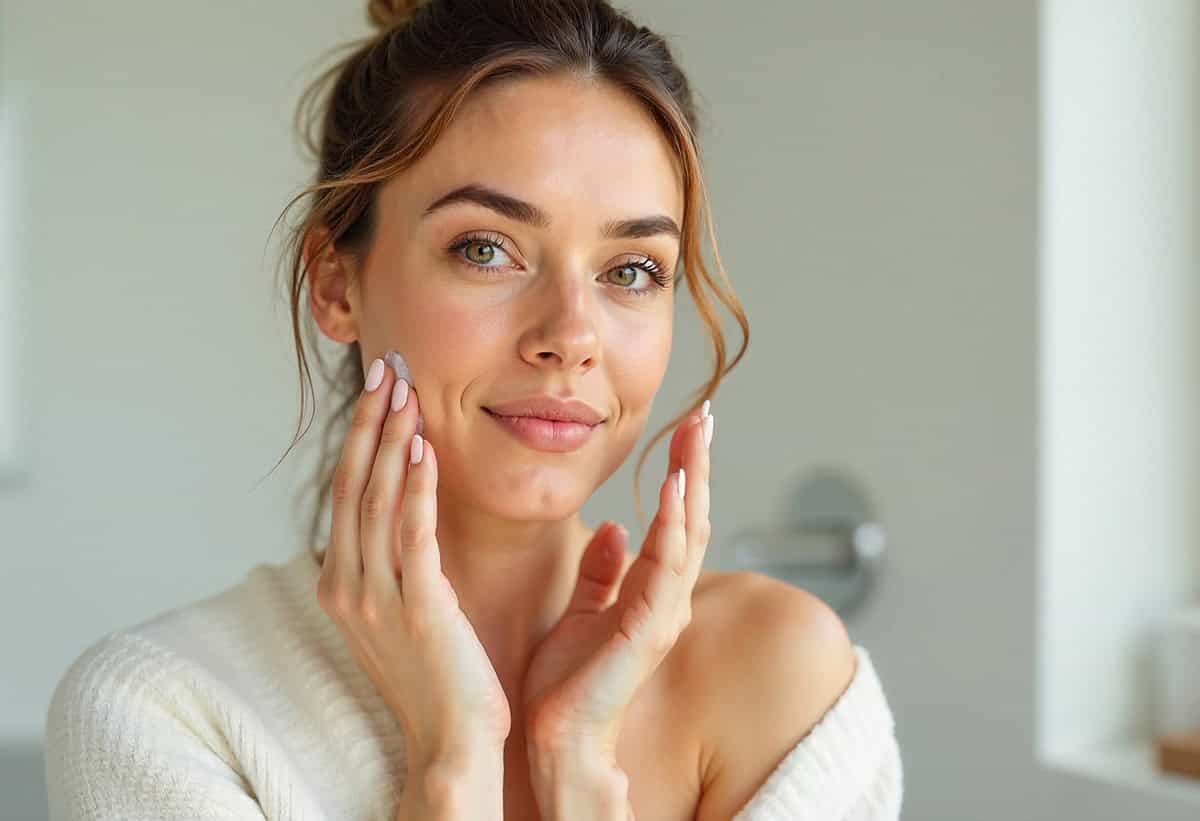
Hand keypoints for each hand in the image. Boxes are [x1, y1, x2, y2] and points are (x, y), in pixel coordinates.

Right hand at [316, 357, 510, 771]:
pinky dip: (415, 487)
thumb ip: (393, 561)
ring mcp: (376, 598)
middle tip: (386, 369)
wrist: (450, 743)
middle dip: (370, 422)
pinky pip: (412, 533)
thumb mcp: (398, 611)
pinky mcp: (416, 607)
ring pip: (377, 499)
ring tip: (403, 389)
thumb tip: (400, 510)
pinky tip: (423, 447)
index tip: (377, 390)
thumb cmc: (436, 676)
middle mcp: (347, 586)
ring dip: (390, 439)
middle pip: (354, 485)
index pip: (347, 493)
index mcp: (341, 584)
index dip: (360, 437)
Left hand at [521, 401, 714, 762]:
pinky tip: (672, 487)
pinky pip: (665, 568)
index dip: (682, 473)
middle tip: (703, 413)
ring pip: (687, 534)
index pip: (674, 520)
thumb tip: (616, 527)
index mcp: (651, 593)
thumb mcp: (582, 612)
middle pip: (691, 518)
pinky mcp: (647, 630)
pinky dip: (672, 525)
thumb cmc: (567, 683)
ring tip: (694, 433)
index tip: (685, 427)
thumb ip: (602, 572)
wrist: (557, 738)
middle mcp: (667, 599)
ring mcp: (663, 614)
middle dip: (697, 464)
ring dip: (692, 481)